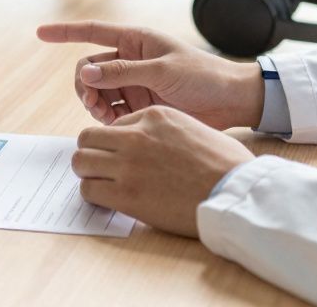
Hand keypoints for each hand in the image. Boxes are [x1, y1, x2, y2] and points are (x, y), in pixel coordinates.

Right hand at [37, 21, 262, 128]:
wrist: (230, 102)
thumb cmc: (203, 76)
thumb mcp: (162, 71)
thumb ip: (123, 72)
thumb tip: (86, 72)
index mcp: (136, 40)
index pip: (92, 32)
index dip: (65, 33)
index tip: (40, 34)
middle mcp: (130, 60)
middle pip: (89, 68)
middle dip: (83, 84)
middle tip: (92, 103)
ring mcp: (133, 83)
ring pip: (96, 91)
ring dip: (93, 103)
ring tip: (103, 115)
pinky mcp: (138, 105)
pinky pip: (110, 109)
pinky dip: (107, 117)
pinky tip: (114, 124)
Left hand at [73, 106, 254, 236]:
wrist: (235, 191)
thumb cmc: (225, 163)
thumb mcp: (193, 128)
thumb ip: (165, 130)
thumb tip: (149, 142)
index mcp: (154, 115)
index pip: (114, 124)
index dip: (115, 142)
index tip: (121, 157)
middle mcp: (136, 136)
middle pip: (87, 138)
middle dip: (92, 153)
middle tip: (102, 169)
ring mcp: (128, 164)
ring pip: (81, 161)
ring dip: (89, 173)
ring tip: (103, 185)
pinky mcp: (126, 194)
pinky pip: (89, 190)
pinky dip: (94, 196)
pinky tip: (109, 201)